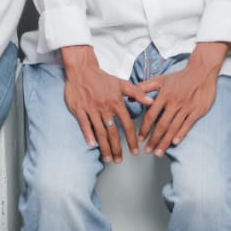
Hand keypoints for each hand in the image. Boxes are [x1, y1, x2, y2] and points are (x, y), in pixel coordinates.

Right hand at [62, 45, 137, 162]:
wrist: (82, 69)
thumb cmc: (102, 78)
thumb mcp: (121, 83)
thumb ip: (137, 93)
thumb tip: (151, 102)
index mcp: (116, 102)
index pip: (127, 125)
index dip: (132, 139)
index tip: (134, 151)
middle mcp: (105, 107)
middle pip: (113, 132)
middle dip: (117, 148)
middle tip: (120, 160)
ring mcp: (91, 109)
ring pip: (100, 132)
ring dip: (104, 147)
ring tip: (108, 158)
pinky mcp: (79, 110)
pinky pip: (85, 126)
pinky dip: (89, 136)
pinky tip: (93, 146)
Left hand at [134, 43, 227, 154]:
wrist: (202, 71)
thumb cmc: (180, 76)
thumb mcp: (160, 79)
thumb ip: (144, 88)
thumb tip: (129, 97)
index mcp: (164, 95)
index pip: (151, 115)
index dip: (144, 128)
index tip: (140, 138)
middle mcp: (174, 102)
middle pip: (162, 125)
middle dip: (153, 139)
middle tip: (148, 150)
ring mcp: (186, 107)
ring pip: (173, 128)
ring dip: (165, 141)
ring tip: (158, 152)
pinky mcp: (197, 111)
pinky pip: (187, 125)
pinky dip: (181, 134)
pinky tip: (174, 143)